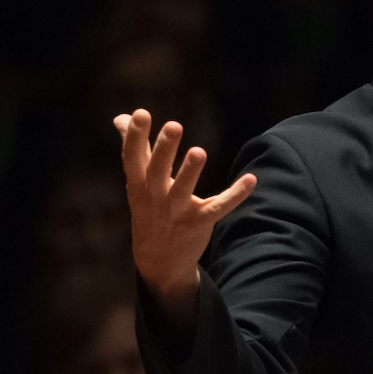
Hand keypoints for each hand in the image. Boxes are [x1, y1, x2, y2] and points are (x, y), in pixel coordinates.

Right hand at [114, 109, 255, 324]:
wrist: (158, 260)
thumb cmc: (149, 209)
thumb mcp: (137, 181)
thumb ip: (134, 148)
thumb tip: (121, 117)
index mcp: (139, 183)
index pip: (133, 157)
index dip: (135, 136)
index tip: (140, 113)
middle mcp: (155, 196)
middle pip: (157, 171)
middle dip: (164, 149)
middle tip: (174, 125)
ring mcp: (177, 211)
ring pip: (183, 190)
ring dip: (191, 172)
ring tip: (199, 151)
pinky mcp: (200, 222)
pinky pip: (219, 207)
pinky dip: (235, 195)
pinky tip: (251, 180)